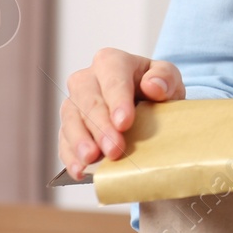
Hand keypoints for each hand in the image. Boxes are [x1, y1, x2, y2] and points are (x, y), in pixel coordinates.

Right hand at [59, 48, 184, 178]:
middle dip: (100, 127)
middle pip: (88, 100)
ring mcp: (74, 103)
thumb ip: (165, 77)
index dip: (117, 99)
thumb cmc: (157, 88)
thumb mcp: (169, 79)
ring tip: (92, 160)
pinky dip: (71, 156)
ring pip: (70, 119)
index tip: (124, 123)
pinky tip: (80, 170)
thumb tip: (153, 86)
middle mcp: (87, 79)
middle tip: (114, 150)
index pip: (113, 76)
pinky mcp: (68, 127)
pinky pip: (63, 140)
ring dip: (80, 141)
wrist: (146, 104)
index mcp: (112, 62)